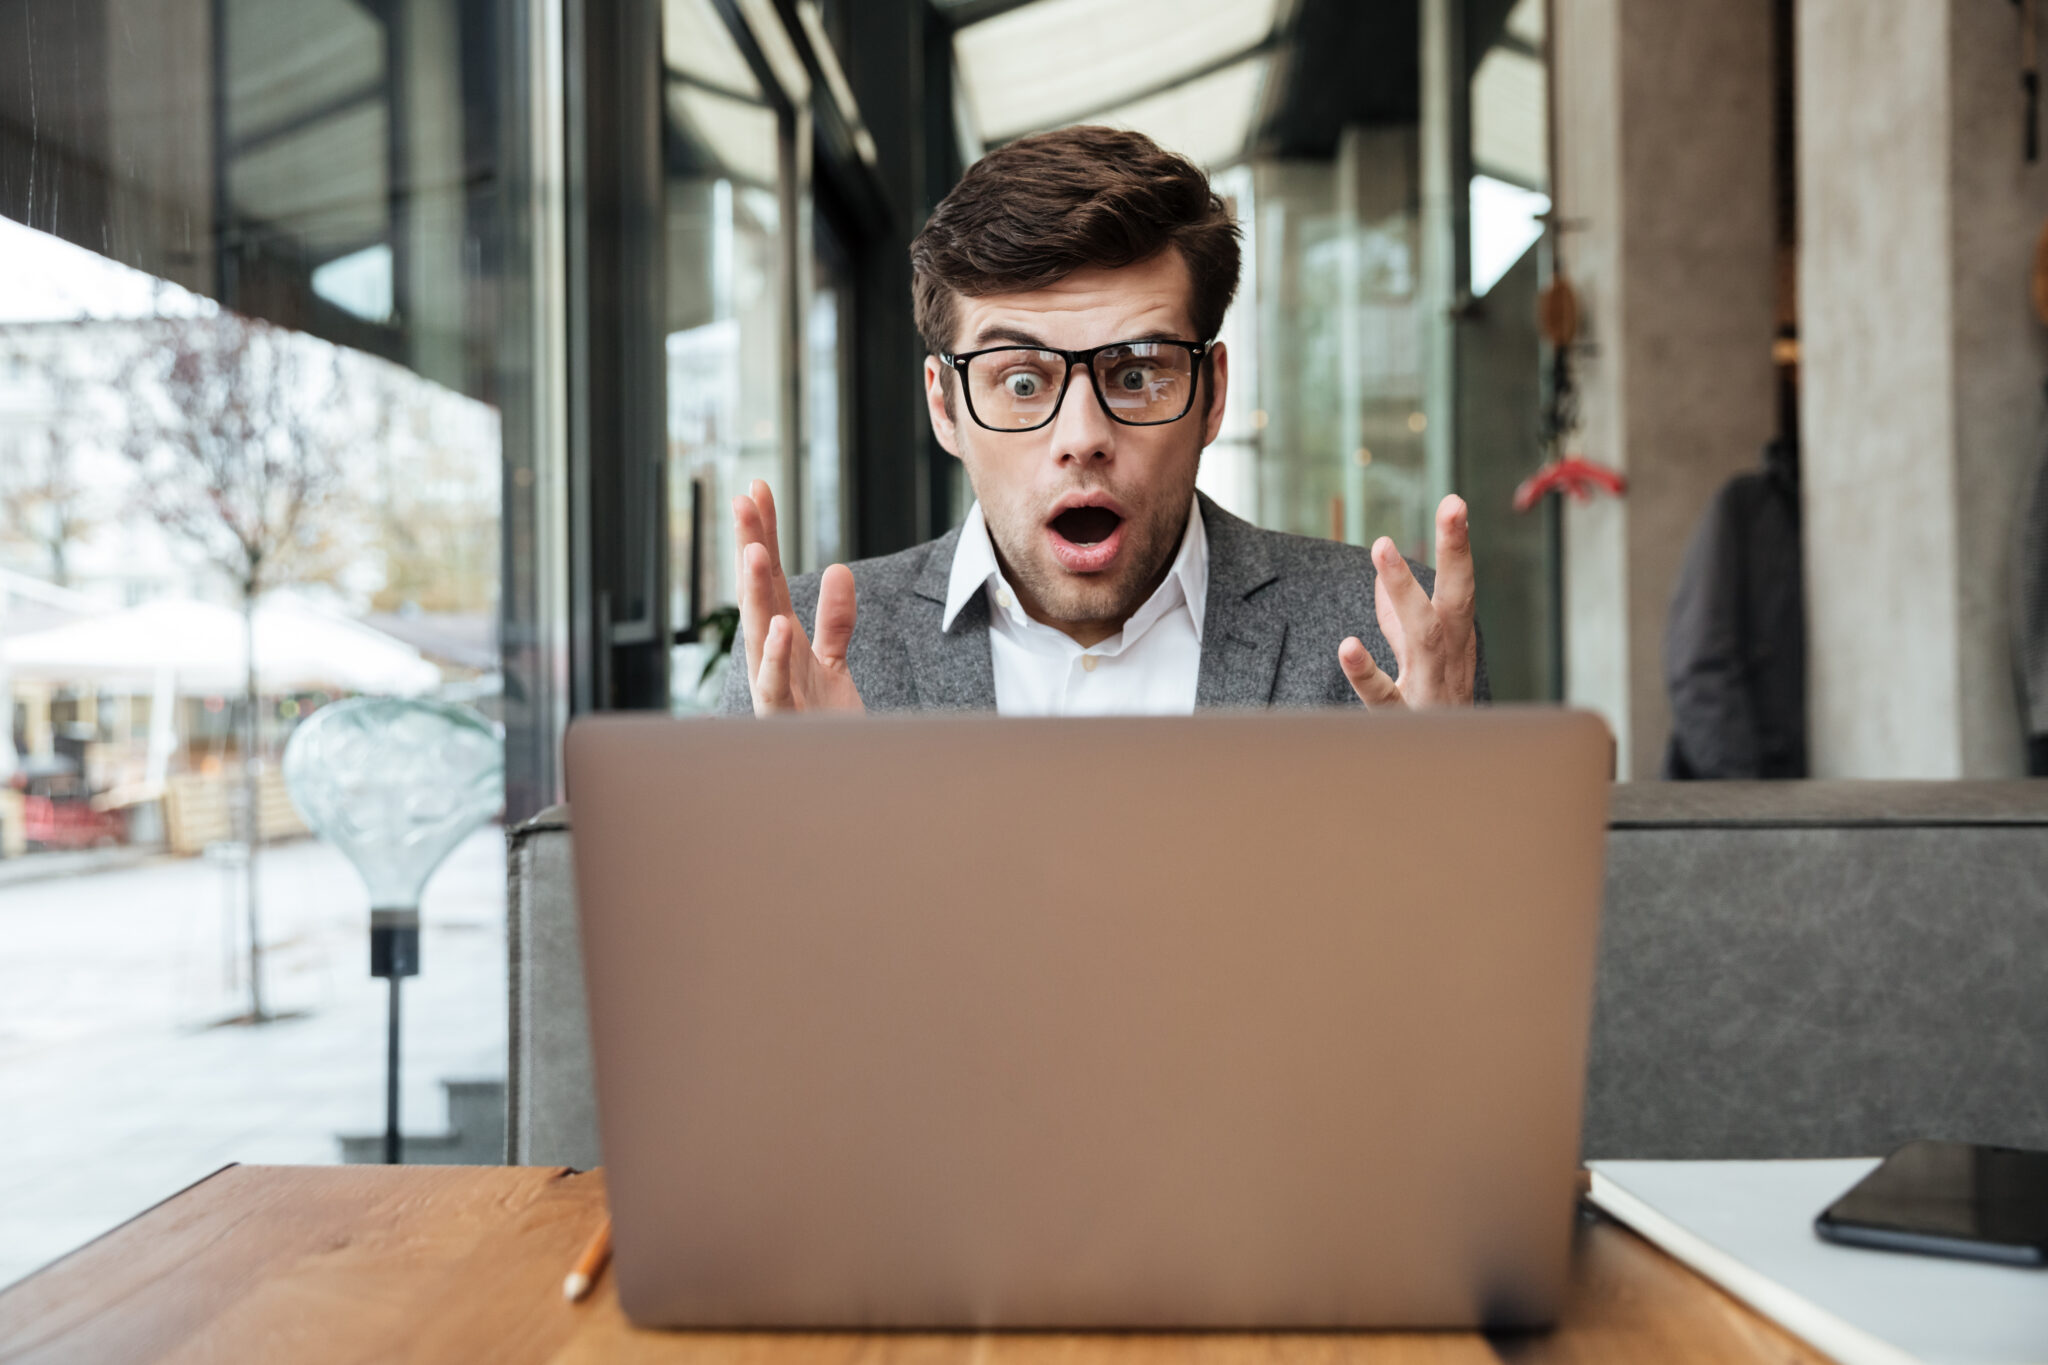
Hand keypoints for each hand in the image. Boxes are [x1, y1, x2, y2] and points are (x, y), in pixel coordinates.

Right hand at [732, 480, 863, 714]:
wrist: (832, 784)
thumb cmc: (824, 726)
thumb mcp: (833, 664)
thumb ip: (835, 620)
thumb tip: (837, 570)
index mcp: (781, 639)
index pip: (771, 577)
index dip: (764, 533)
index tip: (759, 488)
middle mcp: (769, 657)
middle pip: (759, 593)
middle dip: (751, 546)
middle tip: (744, 498)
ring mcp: (773, 687)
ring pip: (758, 632)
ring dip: (754, 592)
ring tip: (753, 551)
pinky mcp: (784, 719)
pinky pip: (774, 686)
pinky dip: (774, 657)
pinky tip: (777, 627)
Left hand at [1337, 494, 1477, 708]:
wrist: (1452, 782)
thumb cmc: (1432, 713)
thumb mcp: (1419, 661)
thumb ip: (1399, 621)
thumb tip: (1381, 581)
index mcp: (1455, 642)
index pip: (1459, 587)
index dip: (1458, 545)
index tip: (1454, 502)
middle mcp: (1449, 660)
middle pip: (1456, 601)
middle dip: (1456, 552)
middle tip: (1453, 505)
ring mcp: (1430, 688)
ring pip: (1423, 635)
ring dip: (1405, 589)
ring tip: (1382, 549)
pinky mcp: (1405, 719)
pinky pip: (1384, 695)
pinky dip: (1367, 670)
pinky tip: (1348, 645)